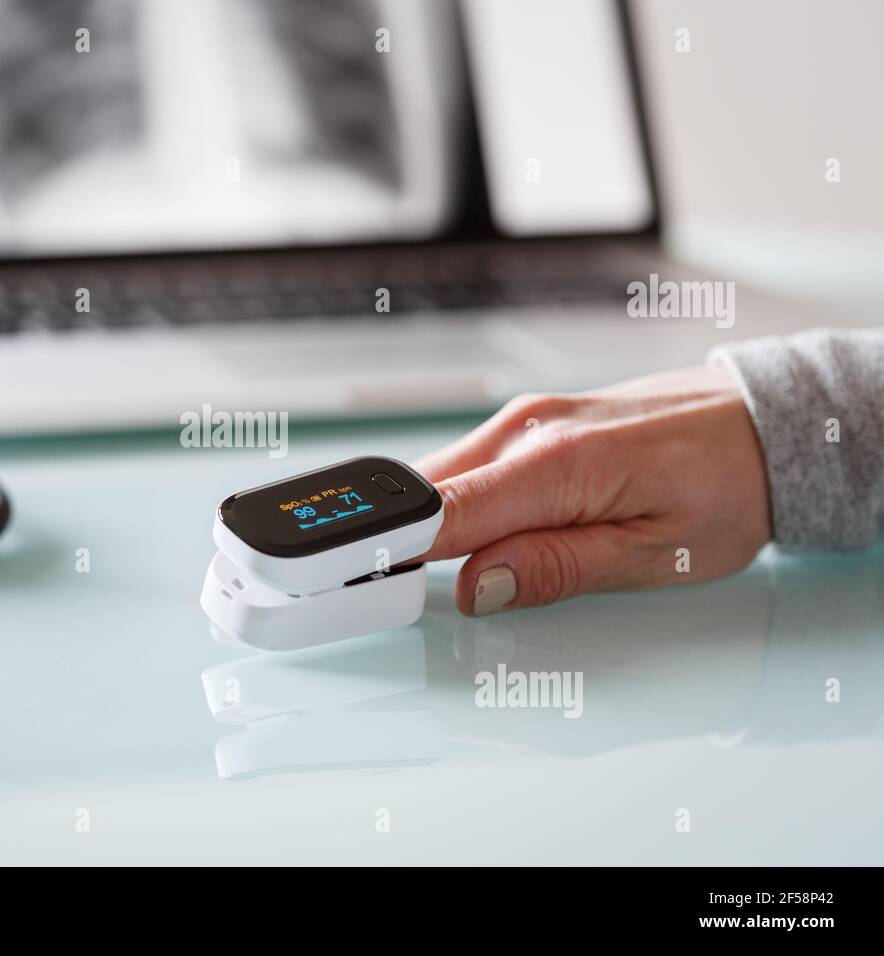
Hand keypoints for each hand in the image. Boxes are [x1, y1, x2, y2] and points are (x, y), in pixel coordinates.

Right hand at [416, 365, 772, 615]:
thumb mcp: (657, 553)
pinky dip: (462, 509)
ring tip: (479, 566)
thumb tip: (479, 589)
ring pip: (438, 483)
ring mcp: (518, 421)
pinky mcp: (521, 425)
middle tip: (426, 594)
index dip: (391, 550)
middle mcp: (525, 429)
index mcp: (557, 463)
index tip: (366, 585)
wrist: (757, 421)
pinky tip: (496, 533)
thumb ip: (558, 568)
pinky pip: (465, 472)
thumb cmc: (724, 484)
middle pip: (423, 495)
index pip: (441, 511)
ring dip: (437, 528)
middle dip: (408, 545)